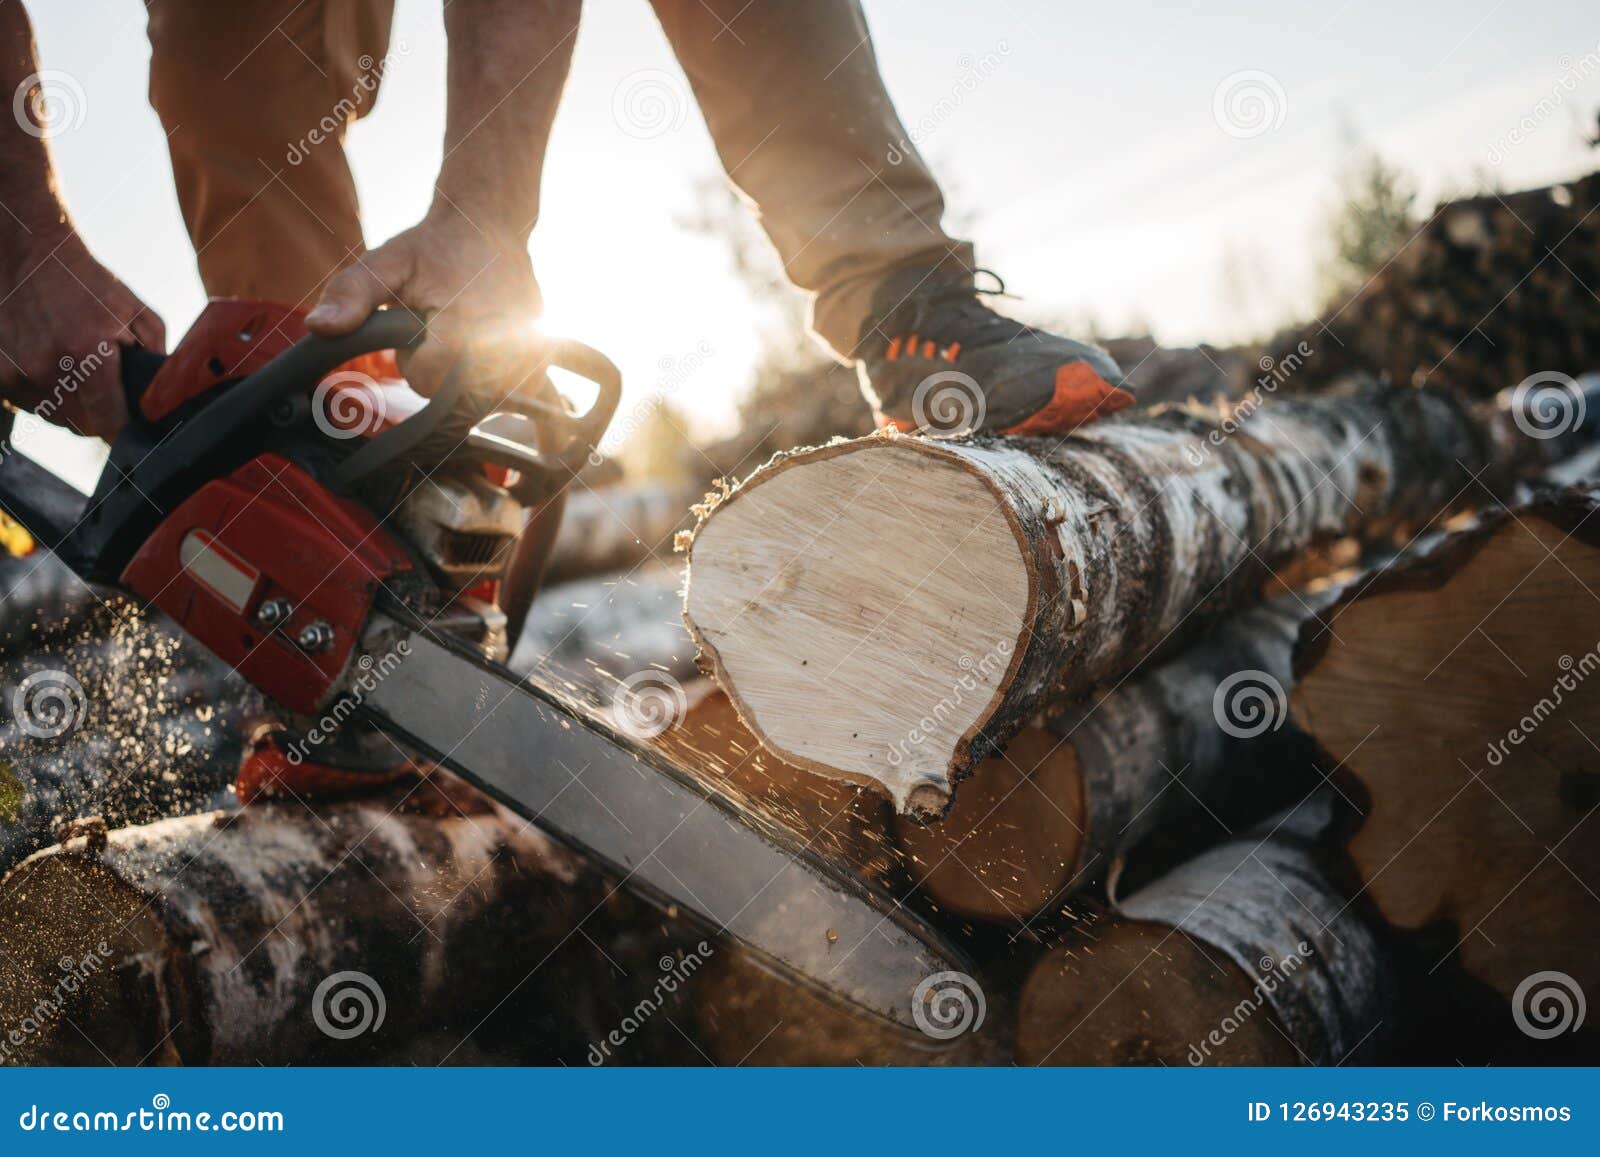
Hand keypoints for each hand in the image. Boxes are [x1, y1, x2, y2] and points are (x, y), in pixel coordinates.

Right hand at [0, 226, 164, 440]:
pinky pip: (28, 403)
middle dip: (99, 415)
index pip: (108, 422)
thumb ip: (156, 358)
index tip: (129, 425)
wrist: (30, 252)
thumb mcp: (138, 313)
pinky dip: (43, 394)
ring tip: (76, 369)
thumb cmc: (88, 283)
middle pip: (81, 425)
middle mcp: (44, 366)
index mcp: (85, 352)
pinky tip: (51, 365)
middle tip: (104, 390)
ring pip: (53, 417)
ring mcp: (13, 370)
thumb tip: (161, 399)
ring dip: (70, 405)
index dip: (122, 427)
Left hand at [305, 211, 542, 398]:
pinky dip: (497, 379)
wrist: (489, 223)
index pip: (426, 382)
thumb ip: (350, 295)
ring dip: (468, 377)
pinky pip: (513, 393)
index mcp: (464, 326)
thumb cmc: (434, 247)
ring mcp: (530, 351)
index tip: (416, 329)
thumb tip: (318, 327)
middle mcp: (504, 343)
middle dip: (441, 371)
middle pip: (454, 396)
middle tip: (441, 327)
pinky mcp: (544, 354)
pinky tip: (489, 350)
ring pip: (484, 398)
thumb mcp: (384, 263)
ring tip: (466, 334)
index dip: (412, 360)